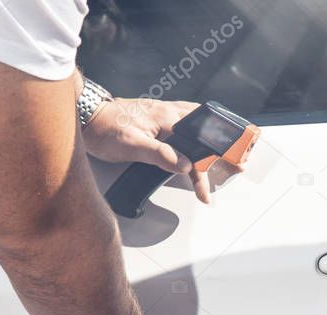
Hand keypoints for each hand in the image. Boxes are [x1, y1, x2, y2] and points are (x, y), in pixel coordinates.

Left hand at [82, 98, 215, 203]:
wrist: (87, 115)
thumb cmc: (105, 130)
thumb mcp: (131, 146)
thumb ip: (160, 155)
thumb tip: (185, 165)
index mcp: (167, 118)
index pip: (195, 147)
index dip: (204, 171)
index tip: (204, 192)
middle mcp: (170, 111)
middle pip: (206, 130)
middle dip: (224, 149)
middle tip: (239, 165)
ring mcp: (165, 111)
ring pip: (199, 122)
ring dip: (214, 136)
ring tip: (228, 150)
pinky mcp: (159, 114)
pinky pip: (188, 118)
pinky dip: (200, 128)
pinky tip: (200, 134)